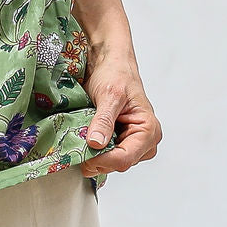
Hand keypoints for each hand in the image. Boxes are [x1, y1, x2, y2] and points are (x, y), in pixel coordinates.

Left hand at [79, 47, 161, 178]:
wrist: (110, 63)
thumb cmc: (116, 74)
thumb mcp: (109, 95)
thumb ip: (104, 120)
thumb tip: (96, 143)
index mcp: (149, 129)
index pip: (125, 158)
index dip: (103, 160)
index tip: (83, 154)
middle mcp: (145, 140)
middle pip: (119, 163)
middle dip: (97, 158)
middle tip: (78, 146)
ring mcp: (133, 142)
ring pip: (112, 162)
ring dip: (95, 155)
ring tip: (82, 140)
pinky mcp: (120, 141)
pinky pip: (107, 155)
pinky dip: (94, 151)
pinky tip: (86, 140)